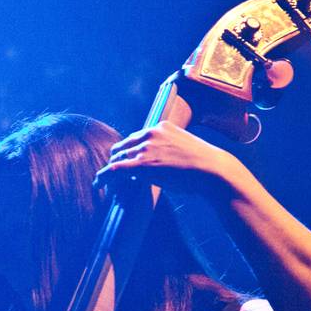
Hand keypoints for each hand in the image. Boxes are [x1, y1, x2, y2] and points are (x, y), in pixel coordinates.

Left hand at [93, 121, 236, 195]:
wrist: (212, 170)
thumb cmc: (203, 165)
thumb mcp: (184, 148)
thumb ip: (169, 149)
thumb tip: (163, 162)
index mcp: (161, 127)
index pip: (135, 138)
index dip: (127, 152)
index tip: (124, 162)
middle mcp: (151, 133)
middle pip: (122, 146)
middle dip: (116, 160)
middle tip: (113, 175)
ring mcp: (146, 148)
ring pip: (117, 158)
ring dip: (110, 171)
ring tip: (105, 183)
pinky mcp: (142, 164)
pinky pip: (114, 169)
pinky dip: (103, 176)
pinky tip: (98, 184)